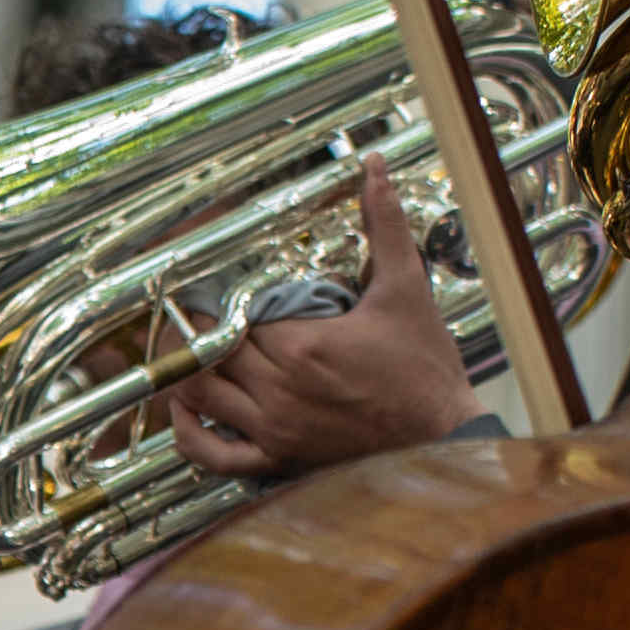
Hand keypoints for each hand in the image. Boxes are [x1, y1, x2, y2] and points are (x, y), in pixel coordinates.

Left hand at [162, 169, 490, 483]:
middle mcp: (279, 389)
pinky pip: (215, 457)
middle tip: (190, 313)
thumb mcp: (406, 288)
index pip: (236, 317)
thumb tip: (373, 169)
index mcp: (302, 346)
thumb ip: (384, 226)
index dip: (221, 302)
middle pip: (213, 352)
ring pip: (202, 397)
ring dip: (187, 372)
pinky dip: (189, 436)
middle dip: (199, 331)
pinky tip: (185, 412)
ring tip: (187, 350)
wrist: (444, 434)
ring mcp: (275, 429)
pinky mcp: (278, 460)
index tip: (215, 290)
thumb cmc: (425, 367)